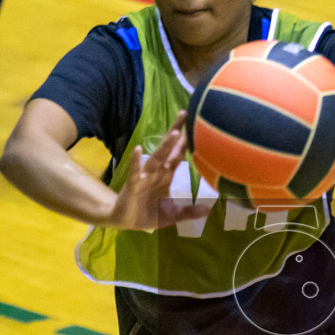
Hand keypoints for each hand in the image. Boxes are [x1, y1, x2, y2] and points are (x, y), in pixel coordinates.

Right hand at [107, 113, 210, 230]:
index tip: (197, 125)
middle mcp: (157, 171)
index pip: (179, 155)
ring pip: (157, 158)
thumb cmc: (149, 213)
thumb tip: (208, 210)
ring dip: (165, 146)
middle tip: (185, 113)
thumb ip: (189, 212)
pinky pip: (135, 170)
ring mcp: (144, 176)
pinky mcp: (133, 183)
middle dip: (177, 132)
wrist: (127, 221)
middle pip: (169, 149)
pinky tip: (138, 149)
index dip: (187, 141)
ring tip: (174, 132)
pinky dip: (136, 160)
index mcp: (166, 175)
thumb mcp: (173, 215)